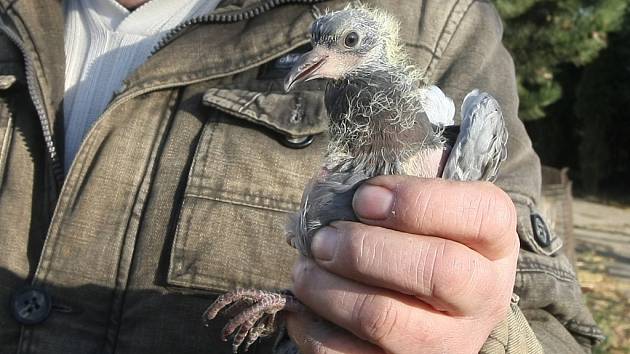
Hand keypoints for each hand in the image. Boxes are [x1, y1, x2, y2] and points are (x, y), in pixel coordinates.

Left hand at [287, 175, 518, 353]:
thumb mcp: (430, 211)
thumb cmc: (423, 245)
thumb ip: (394, 189)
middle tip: (323, 238)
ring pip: (384, 318)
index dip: (417, 200)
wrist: (438, 314)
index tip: (363, 197)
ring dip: (328, 288)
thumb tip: (330, 182)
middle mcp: (483, 298)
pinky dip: (315, 328)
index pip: (481, 214)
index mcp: (494, 245)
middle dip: (364, 248)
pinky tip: (306, 306)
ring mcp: (448, 344)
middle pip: (437, 270)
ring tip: (307, 269)